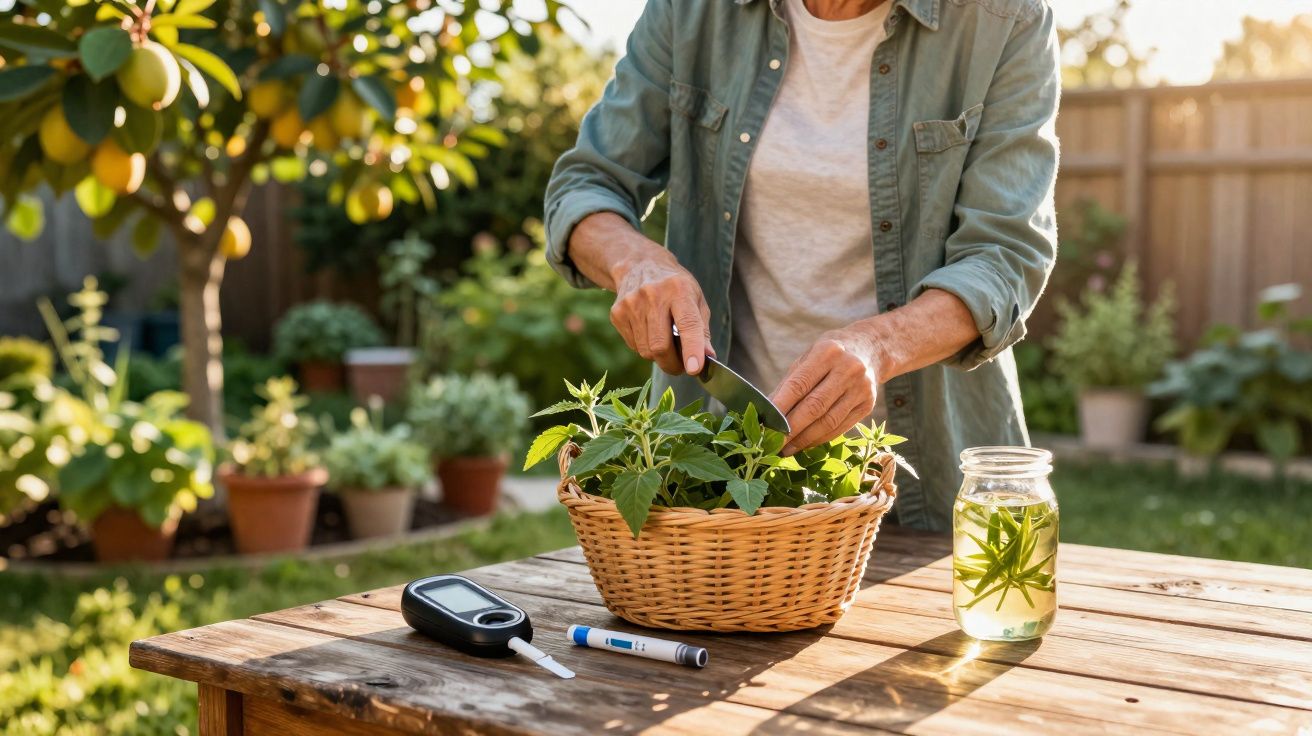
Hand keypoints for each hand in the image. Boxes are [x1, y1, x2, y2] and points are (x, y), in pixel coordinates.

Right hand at [609, 247, 713, 374]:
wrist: (640, 265)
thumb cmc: (675, 287)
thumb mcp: (696, 300)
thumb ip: (702, 331)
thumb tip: (708, 359)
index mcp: (679, 289)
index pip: (687, 324)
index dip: (691, 349)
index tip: (694, 369)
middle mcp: (653, 295)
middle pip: (660, 346)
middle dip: (673, 364)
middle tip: (681, 367)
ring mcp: (631, 304)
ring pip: (646, 351)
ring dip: (659, 357)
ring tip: (666, 342)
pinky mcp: (617, 313)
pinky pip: (634, 346)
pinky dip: (645, 348)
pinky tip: (650, 332)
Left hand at [770, 324, 882, 455]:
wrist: (871, 349)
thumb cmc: (830, 354)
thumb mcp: (808, 357)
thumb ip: (789, 383)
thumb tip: (767, 412)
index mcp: (827, 352)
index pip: (799, 385)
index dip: (780, 407)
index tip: (764, 424)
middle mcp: (848, 369)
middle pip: (814, 407)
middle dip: (791, 429)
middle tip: (772, 444)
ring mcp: (861, 388)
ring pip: (828, 422)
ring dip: (805, 439)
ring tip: (786, 449)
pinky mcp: (868, 405)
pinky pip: (840, 427)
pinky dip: (820, 439)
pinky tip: (805, 444)